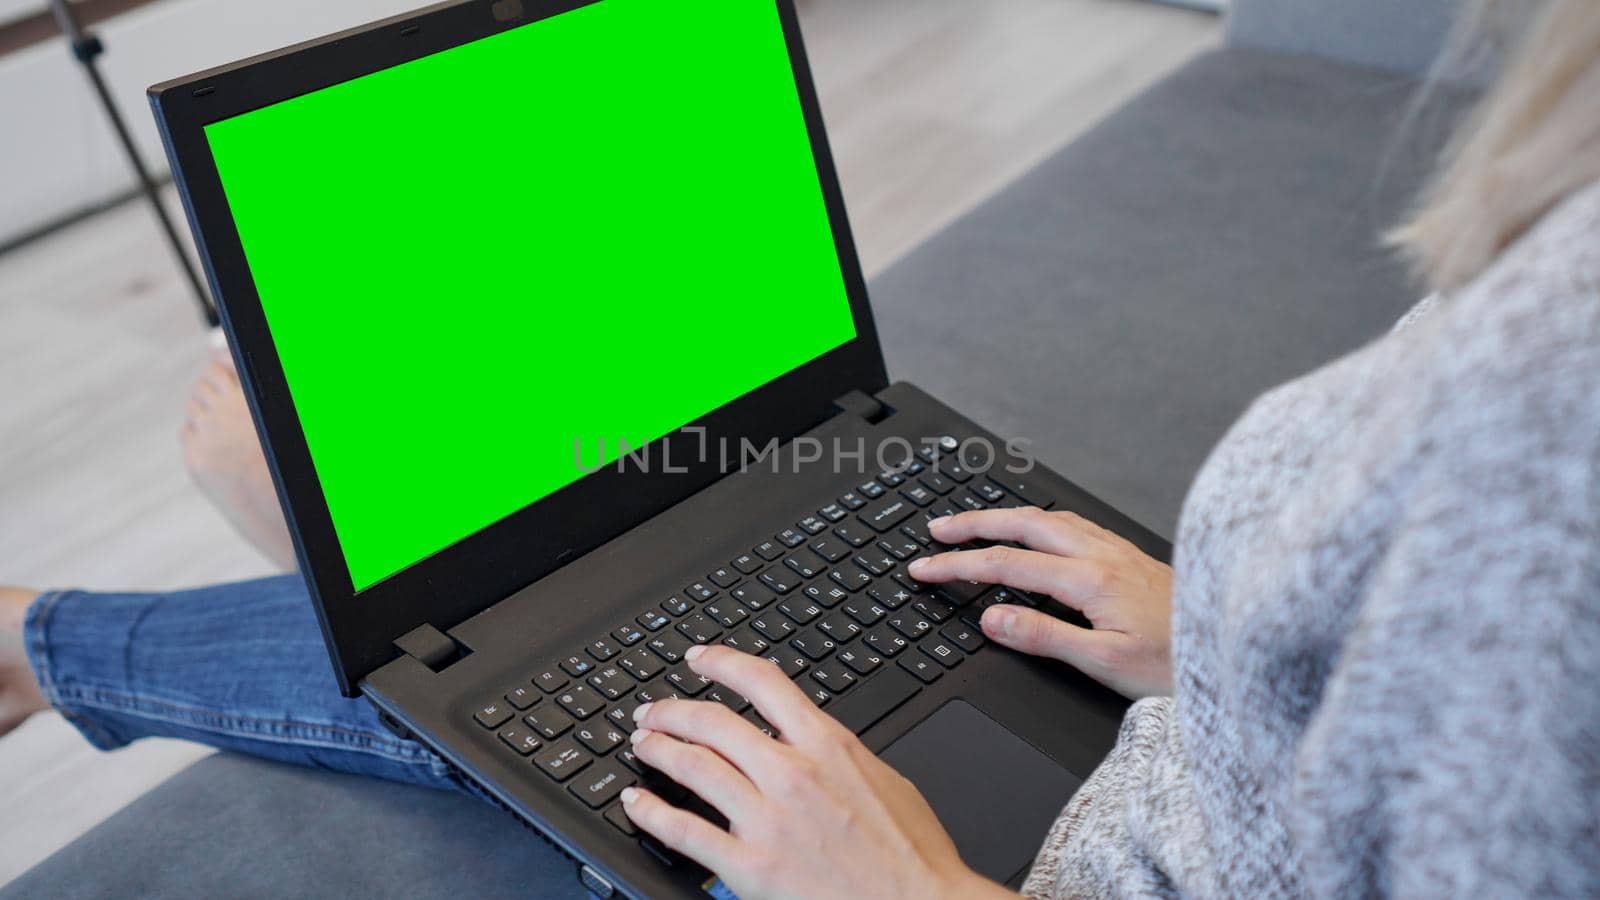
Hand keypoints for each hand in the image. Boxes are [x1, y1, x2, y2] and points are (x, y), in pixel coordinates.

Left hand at [623, 645, 1012, 899]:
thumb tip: (815, 745)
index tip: (698, 659)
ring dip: (657, 749)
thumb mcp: (885, 781)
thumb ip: (840, 757)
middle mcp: (792, 774)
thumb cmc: (913, 855)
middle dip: (673, 711)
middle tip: (652, 712)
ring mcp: (767, 820)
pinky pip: (684, 831)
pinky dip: (651, 811)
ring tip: (642, 744)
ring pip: (692, 766)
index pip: (763, 683)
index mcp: (828, 746)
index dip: (722, 663)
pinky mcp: (750, 867)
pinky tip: (637, 802)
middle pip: (713, 722)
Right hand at [908, 507, 1172, 697]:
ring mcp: (1118, 551)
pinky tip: (1039, 532)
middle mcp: (1102, 555)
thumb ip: (1044, 636)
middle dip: (972, 524)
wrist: (1230, 650)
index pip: (1005, 565)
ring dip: (1005, 517)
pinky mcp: (1131, 557)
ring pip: (1048, 519)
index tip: (924, 569)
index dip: (957, 566)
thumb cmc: (1176, 664)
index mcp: (1089, 579)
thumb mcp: (1105, 663)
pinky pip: (1073, 524)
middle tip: (936, 530)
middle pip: (1022, 524)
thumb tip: (992, 619)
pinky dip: (1039, 522)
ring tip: (976, 524)